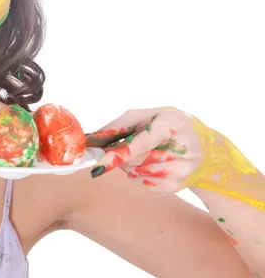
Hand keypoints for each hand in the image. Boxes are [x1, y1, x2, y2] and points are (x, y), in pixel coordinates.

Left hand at [84, 106, 256, 193]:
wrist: (204, 145)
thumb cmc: (168, 125)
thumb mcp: (148, 115)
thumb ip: (121, 124)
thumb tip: (95, 137)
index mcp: (173, 123)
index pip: (142, 143)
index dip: (119, 153)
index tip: (101, 163)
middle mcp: (183, 147)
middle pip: (137, 160)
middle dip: (121, 157)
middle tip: (118, 149)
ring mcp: (184, 169)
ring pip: (138, 173)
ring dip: (128, 166)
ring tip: (138, 154)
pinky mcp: (180, 185)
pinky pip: (145, 184)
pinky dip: (138, 175)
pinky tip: (148, 164)